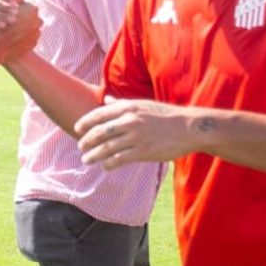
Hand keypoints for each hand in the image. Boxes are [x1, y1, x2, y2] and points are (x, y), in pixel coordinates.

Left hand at [75, 97, 195, 168]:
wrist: (189, 128)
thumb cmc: (165, 116)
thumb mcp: (143, 105)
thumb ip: (121, 104)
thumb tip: (105, 100)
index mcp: (129, 107)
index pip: (99, 114)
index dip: (85, 122)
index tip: (77, 129)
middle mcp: (130, 121)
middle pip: (99, 132)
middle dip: (86, 141)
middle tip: (81, 147)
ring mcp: (136, 137)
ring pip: (106, 148)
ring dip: (93, 155)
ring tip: (86, 159)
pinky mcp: (143, 152)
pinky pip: (119, 159)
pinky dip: (108, 163)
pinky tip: (105, 166)